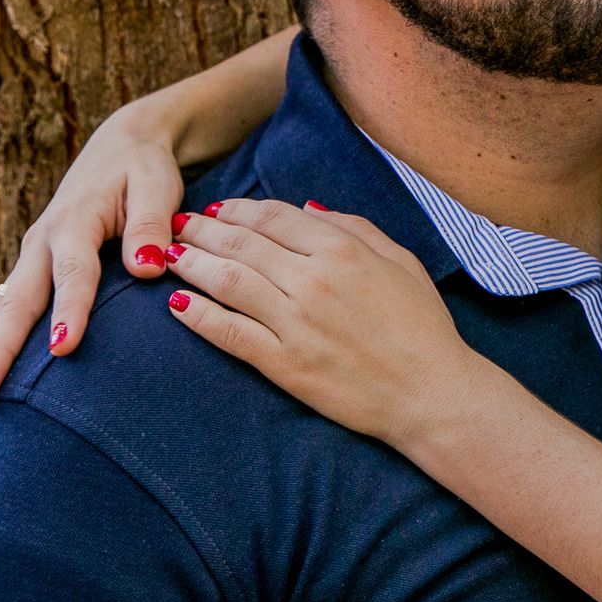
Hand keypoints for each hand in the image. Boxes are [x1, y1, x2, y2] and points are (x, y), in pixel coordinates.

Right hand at [0, 108, 186, 412]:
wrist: (120, 148)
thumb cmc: (144, 171)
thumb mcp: (158, 186)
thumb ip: (152, 225)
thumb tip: (149, 267)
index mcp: (76, 221)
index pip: (74, 272)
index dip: (70, 310)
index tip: (62, 350)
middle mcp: (42, 243)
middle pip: (17, 302)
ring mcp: (29, 259)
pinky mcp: (29, 272)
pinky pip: (2, 314)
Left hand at [162, 199, 485, 445]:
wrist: (431, 393)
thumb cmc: (423, 326)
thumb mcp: (402, 261)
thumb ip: (355, 228)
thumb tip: (308, 209)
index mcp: (343, 251)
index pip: (274, 217)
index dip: (239, 208)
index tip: (218, 208)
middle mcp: (313, 280)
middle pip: (243, 243)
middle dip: (204, 229)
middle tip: (179, 224)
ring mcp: (296, 323)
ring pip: (228, 282)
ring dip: (193, 265)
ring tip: (170, 256)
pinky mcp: (285, 364)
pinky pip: (231, 334)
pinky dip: (200, 318)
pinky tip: (178, 307)